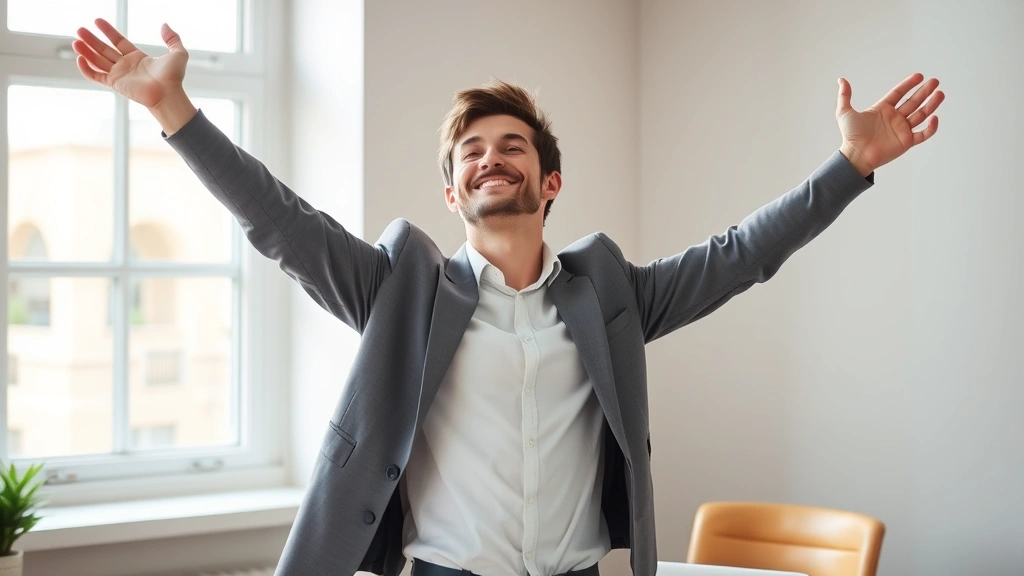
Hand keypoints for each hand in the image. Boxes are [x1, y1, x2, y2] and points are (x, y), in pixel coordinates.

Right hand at [72, 18, 187, 109]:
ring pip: (98, 61)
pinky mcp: (115, 84)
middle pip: (104, 50)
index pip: (118, 41)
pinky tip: (79, 58)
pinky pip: (96, 76)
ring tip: (75, 41)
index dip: (108, 31)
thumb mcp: (178, 53)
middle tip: (79, 29)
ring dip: (86, 51)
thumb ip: (172, 38)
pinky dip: (86, 69)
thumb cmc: (173, 77)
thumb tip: (164, 25)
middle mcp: (127, 65)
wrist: (168, 93)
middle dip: (91, 40)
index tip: (97, 21)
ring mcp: (120, 75)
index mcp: (138, 57)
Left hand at [836, 73, 944, 176]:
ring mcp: (901, 129)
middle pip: (913, 102)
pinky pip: (923, 134)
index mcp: (883, 109)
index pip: (899, 93)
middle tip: (935, 81)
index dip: (909, 84)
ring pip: (921, 115)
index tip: (919, 76)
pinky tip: (934, 118)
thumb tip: (841, 80)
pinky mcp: (906, 142)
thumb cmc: (850, 136)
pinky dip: (931, 128)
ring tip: (940, 94)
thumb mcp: (845, 112)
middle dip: (925, 91)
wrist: (856, 154)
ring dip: (931, 105)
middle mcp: (894, 118)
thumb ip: (845, 96)